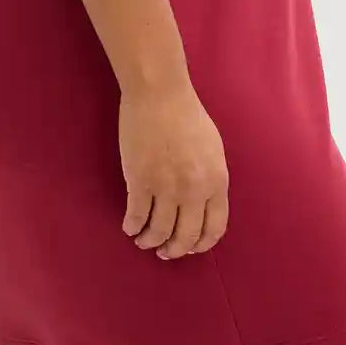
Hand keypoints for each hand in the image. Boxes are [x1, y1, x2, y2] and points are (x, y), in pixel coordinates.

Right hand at [119, 80, 229, 258]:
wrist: (159, 93)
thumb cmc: (187, 115)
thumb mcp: (212, 150)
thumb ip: (210, 179)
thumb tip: (202, 205)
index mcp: (216, 182)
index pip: (214, 229)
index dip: (200, 244)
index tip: (189, 247)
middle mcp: (193, 190)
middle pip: (186, 236)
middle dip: (174, 250)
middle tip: (164, 251)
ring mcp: (165, 187)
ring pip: (159, 231)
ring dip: (150, 242)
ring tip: (143, 241)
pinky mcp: (139, 180)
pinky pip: (136, 215)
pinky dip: (132, 226)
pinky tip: (129, 227)